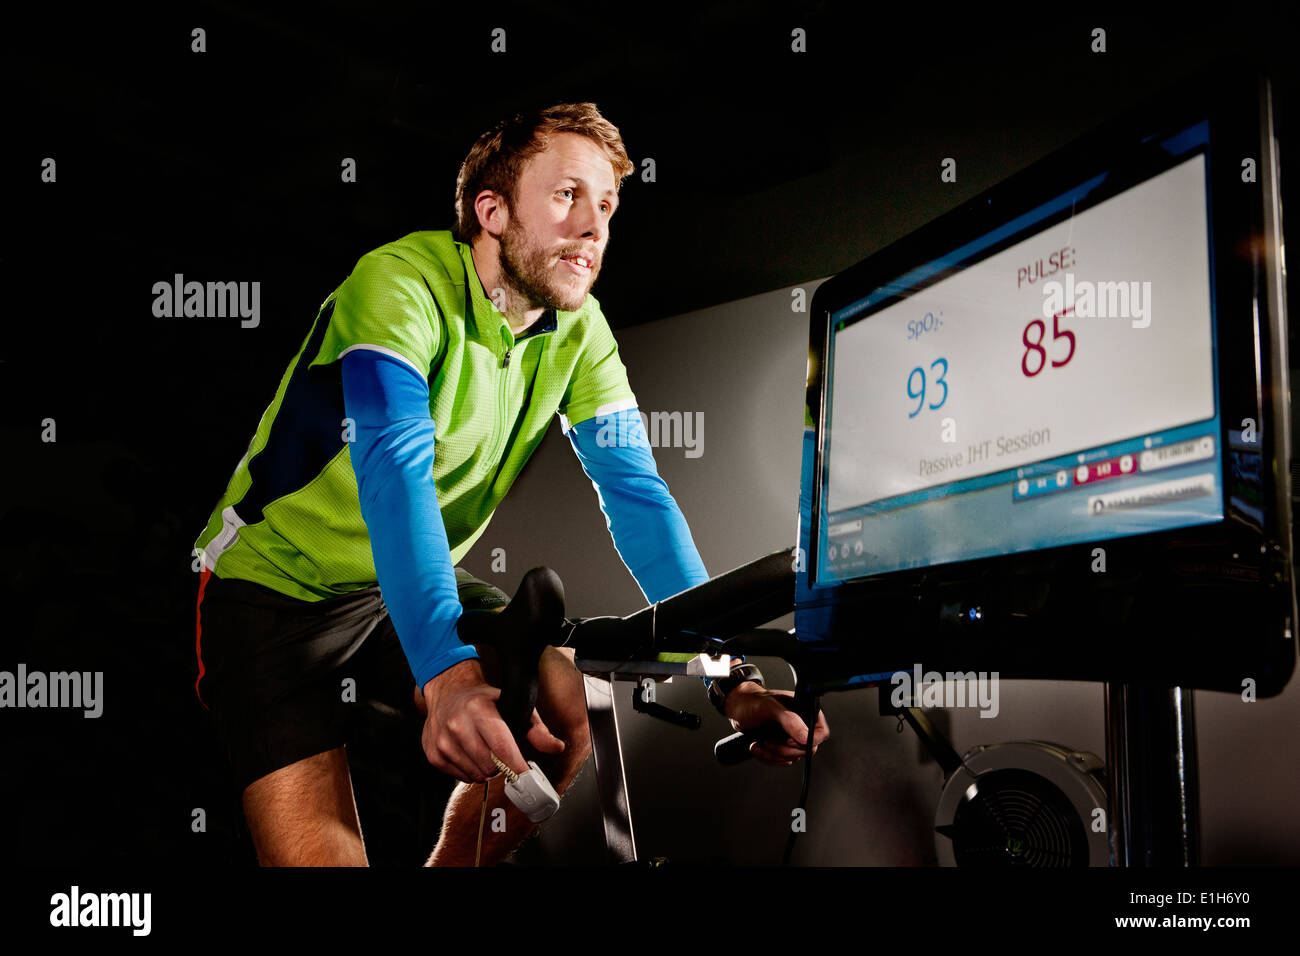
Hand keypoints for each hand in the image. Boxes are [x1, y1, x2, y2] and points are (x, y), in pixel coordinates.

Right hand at [416, 658, 562, 781]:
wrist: (449, 692)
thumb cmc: (485, 701)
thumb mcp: (514, 706)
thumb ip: (537, 729)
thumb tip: (556, 747)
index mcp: (479, 709)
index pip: (502, 748)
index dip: (517, 766)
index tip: (528, 777)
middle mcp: (457, 724)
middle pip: (490, 766)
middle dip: (501, 766)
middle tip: (501, 753)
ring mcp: (442, 740)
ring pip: (476, 775)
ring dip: (486, 770)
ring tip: (484, 750)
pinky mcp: (433, 754)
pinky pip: (460, 778)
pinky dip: (470, 771)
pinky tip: (470, 753)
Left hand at [724, 682, 829, 766]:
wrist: (736, 707)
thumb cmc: (751, 701)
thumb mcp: (770, 707)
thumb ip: (789, 720)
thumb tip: (806, 737)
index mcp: (804, 710)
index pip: (821, 733)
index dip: (807, 741)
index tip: (788, 740)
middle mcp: (801, 724)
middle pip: (806, 750)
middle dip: (784, 750)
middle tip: (769, 741)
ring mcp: (791, 735)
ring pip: (793, 757)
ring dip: (774, 754)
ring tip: (761, 742)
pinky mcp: (781, 744)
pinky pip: (782, 760)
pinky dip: (768, 757)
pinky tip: (758, 746)